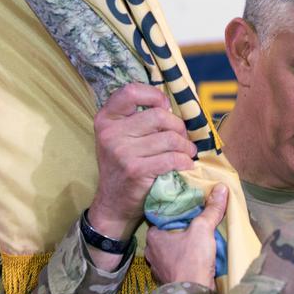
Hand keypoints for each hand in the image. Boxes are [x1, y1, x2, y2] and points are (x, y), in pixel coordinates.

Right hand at [87, 83, 196, 241]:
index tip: (165, 107)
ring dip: (186, 146)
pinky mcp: (135, 170)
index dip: (154, 95)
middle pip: (159, 115)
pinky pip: (172, 158)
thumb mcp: (122, 137)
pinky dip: (184, 161)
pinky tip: (185, 164)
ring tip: (187, 152)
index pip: (131, 91)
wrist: (114, 203)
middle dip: (178, 126)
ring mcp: (121, 152)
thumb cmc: (124, 165)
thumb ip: (138, 118)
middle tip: (183, 138)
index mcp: (106, 118)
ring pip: (170, 138)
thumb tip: (171, 105)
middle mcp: (110, 133)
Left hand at [145, 184, 228, 289]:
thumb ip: (211, 209)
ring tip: (198, 239)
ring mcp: (158, 268)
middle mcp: (152, 252)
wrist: (192, 293)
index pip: (162, 217)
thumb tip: (221, 188)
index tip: (188, 208)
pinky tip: (196, 258)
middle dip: (181, 230)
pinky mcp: (168, 280)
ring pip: (171, 251)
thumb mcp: (203, 229)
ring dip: (182, 247)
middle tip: (196, 222)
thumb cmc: (192, 259)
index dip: (175, 211)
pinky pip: (176, 265)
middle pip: (167, 234)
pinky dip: (185, 261)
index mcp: (154, 236)